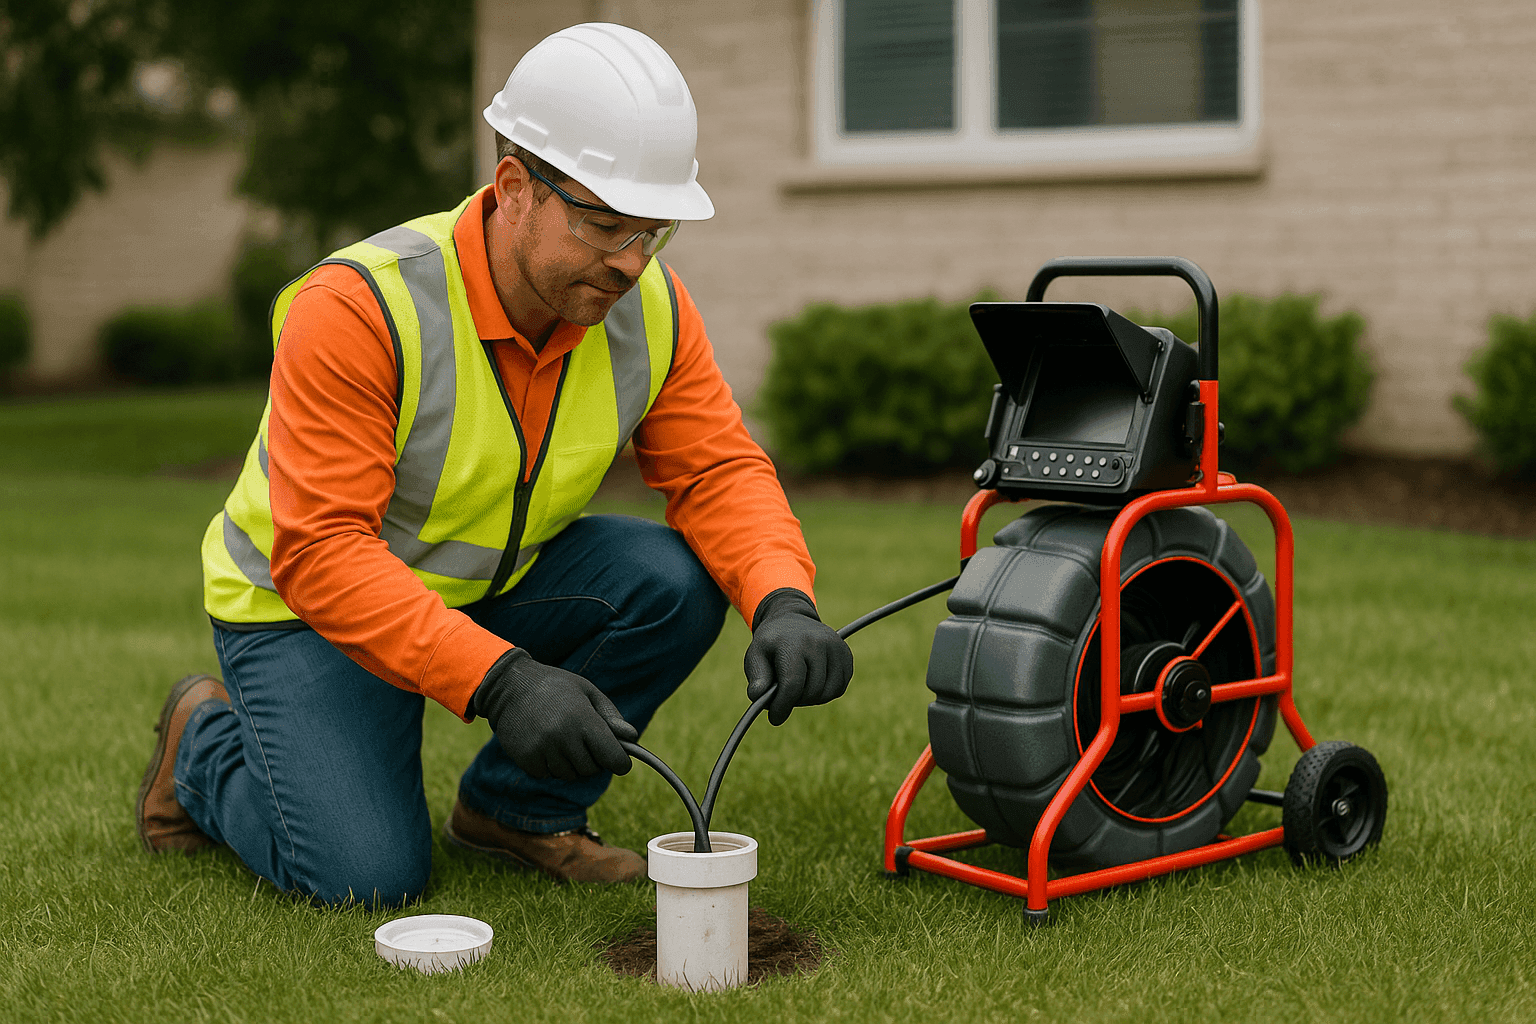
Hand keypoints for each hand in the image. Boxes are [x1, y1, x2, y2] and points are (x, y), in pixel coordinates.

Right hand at [469, 648, 635, 780]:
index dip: (619, 762)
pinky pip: (547, 775)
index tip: (618, 760)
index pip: (613, 758)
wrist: (509, 686)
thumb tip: (632, 736)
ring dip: (569, 763)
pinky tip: (542, 743)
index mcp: (583, 719)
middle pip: (591, 770)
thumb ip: (611, 715)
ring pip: (569, 775)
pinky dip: (548, 765)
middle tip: (582, 740)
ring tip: (560, 739)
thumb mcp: (587, 691)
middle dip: (592, 759)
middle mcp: (564, 737)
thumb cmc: (555, 686)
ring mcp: (543, 750)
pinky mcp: (526, 759)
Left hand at [743, 589, 854, 725]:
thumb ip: (757, 676)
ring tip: (798, 687)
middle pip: (812, 691)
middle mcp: (818, 643)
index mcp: (793, 643)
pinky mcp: (846, 655)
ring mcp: (836, 648)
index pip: (792, 684)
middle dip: (795, 701)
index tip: (775, 718)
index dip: (783, 706)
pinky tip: (812, 682)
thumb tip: (758, 697)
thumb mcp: (755, 654)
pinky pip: (839, 688)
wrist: (792, 620)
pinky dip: (825, 693)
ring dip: (811, 698)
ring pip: (828, 693)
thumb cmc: (772, 643)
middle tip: (784, 696)